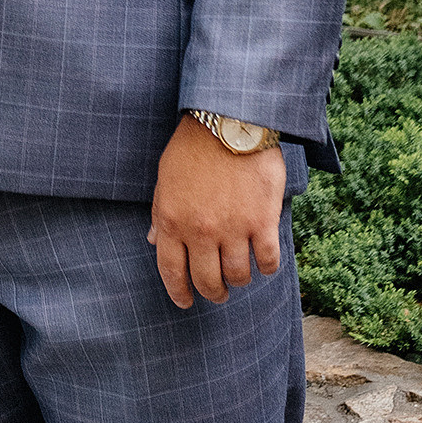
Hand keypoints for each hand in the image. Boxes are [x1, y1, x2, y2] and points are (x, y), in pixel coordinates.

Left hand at [147, 116, 286, 310]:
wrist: (230, 120)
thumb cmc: (193, 147)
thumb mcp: (166, 178)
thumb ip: (160, 212)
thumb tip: (153, 240)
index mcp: (172, 221)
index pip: (171, 271)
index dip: (178, 292)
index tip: (186, 302)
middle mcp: (201, 231)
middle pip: (207, 281)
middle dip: (213, 292)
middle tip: (219, 292)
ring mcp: (233, 229)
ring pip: (239, 276)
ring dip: (239, 279)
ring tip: (241, 272)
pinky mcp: (263, 222)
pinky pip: (267, 261)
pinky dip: (267, 267)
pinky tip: (264, 260)